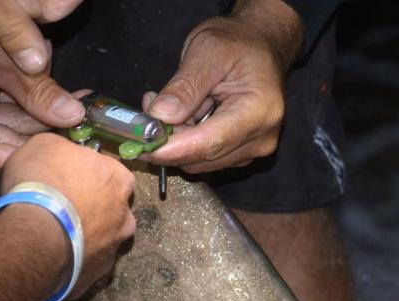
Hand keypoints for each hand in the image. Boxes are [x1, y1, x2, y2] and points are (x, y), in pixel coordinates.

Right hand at [0, 5, 85, 172]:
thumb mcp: (6, 61)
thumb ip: (39, 92)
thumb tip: (73, 116)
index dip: (26, 156)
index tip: (60, 152)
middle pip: (4, 142)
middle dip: (42, 132)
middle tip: (78, 126)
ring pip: (12, 124)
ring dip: (44, 114)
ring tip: (78, 103)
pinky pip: (11, 107)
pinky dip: (36, 100)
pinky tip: (65, 94)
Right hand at [0, 134, 135, 297]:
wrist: (34, 237)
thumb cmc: (42, 183)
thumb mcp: (44, 144)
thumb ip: (62, 148)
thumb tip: (62, 152)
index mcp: (119, 178)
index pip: (110, 171)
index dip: (87, 174)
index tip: (68, 178)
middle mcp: (125, 215)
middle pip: (112, 207)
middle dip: (92, 207)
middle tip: (62, 207)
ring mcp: (114, 248)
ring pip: (102, 239)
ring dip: (85, 236)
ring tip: (56, 235)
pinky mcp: (97, 275)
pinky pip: (86, 264)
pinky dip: (74, 261)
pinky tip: (54, 256)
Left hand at [143, 0, 302, 173]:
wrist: (260, 45)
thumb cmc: (237, 42)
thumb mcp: (208, 51)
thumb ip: (185, 86)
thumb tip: (161, 116)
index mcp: (258, 111)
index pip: (209, 143)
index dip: (170, 149)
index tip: (138, 145)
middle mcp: (260, 138)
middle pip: (201, 157)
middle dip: (168, 140)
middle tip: (150, 106)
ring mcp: (252, 149)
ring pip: (198, 161)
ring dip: (175, 139)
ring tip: (170, 102)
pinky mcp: (241, 154)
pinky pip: (204, 158)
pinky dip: (185, 141)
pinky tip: (183, 114)